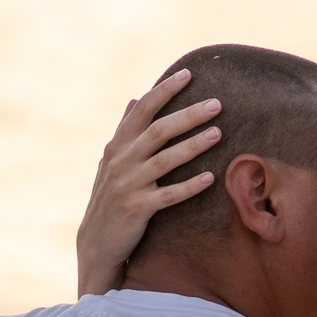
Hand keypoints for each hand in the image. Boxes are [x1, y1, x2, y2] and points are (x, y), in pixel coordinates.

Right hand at [75, 70, 222, 296]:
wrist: (97, 242)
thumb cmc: (110, 197)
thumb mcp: (112, 161)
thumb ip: (124, 130)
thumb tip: (134, 99)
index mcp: (118, 146)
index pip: (142, 110)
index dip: (164, 91)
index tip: (188, 74)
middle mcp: (122, 162)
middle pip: (158, 131)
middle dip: (188, 115)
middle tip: (216, 103)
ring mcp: (128, 185)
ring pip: (165, 160)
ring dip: (193, 146)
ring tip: (218, 133)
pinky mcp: (137, 209)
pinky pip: (168, 195)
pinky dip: (189, 186)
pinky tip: (210, 178)